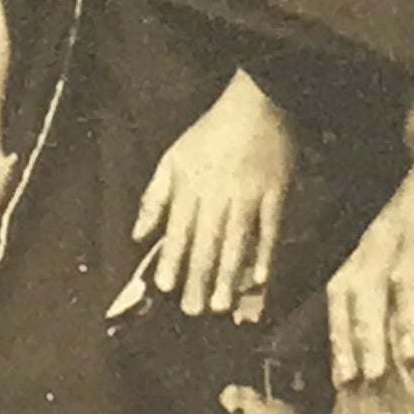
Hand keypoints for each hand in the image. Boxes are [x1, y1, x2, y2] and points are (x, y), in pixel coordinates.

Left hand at [129, 76, 293, 321]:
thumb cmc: (211, 133)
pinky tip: (260, 277)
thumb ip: (154, 198)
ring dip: (228, 275)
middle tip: (194, 310)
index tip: (166, 288)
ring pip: (236, 241)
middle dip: (198, 278)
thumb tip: (138, 234)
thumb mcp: (172, 159)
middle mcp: (216, 195)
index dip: (171, 260)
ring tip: (221, 304)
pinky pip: (269, 228)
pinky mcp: (275, 193)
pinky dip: (265, 253)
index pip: (178, 231)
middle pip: (206, 243)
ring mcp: (248, 196)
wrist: (256, 103)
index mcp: (190, 187)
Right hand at [326, 100, 413, 388]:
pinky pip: (341, 289)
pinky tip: (343, 359)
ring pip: (344, 290)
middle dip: (364, 335)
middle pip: (366, 288)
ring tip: (347, 380)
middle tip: (369, 379)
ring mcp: (371, 241)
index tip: (410, 357)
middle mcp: (387, 233)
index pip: (408, 274)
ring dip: (342, 334)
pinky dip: (336, 325)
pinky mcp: (366, 250)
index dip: (407, 317)